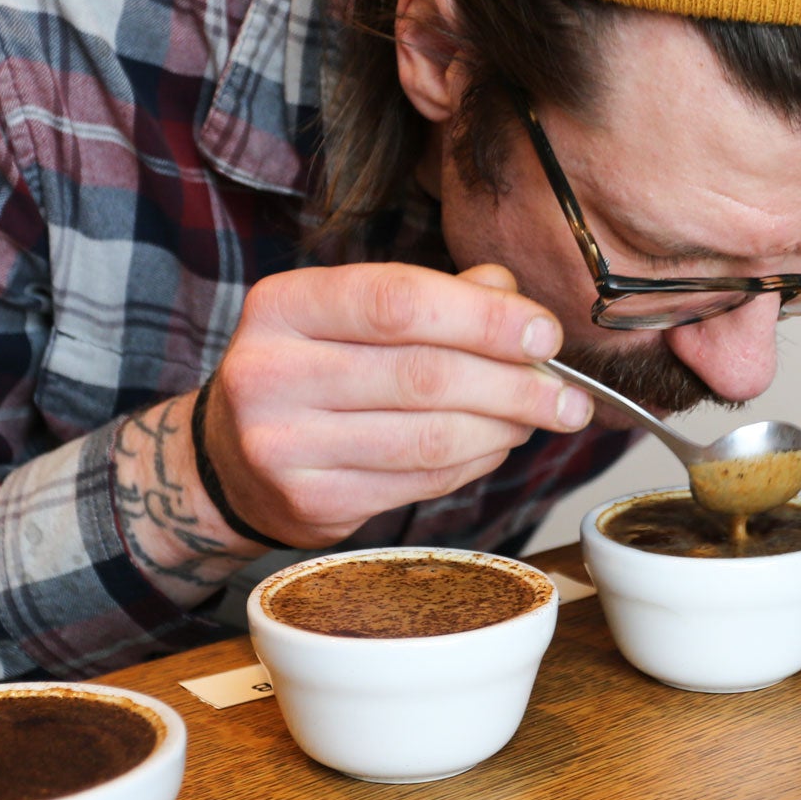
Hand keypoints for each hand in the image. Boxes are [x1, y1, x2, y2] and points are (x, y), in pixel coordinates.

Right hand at [202, 262, 592, 547]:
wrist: (230, 456)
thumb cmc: (312, 368)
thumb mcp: (350, 314)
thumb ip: (434, 296)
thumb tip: (515, 299)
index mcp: (281, 305)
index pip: (397, 301)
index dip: (483, 317)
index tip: (544, 333)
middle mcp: (268, 373)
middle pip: (422, 375)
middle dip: (515, 384)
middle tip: (570, 394)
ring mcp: (283, 446)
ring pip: (428, 437)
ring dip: (504, 428)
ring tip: (539, 417)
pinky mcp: (310, 503)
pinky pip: (419, 481)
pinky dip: (474, 463)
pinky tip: (496, 445)